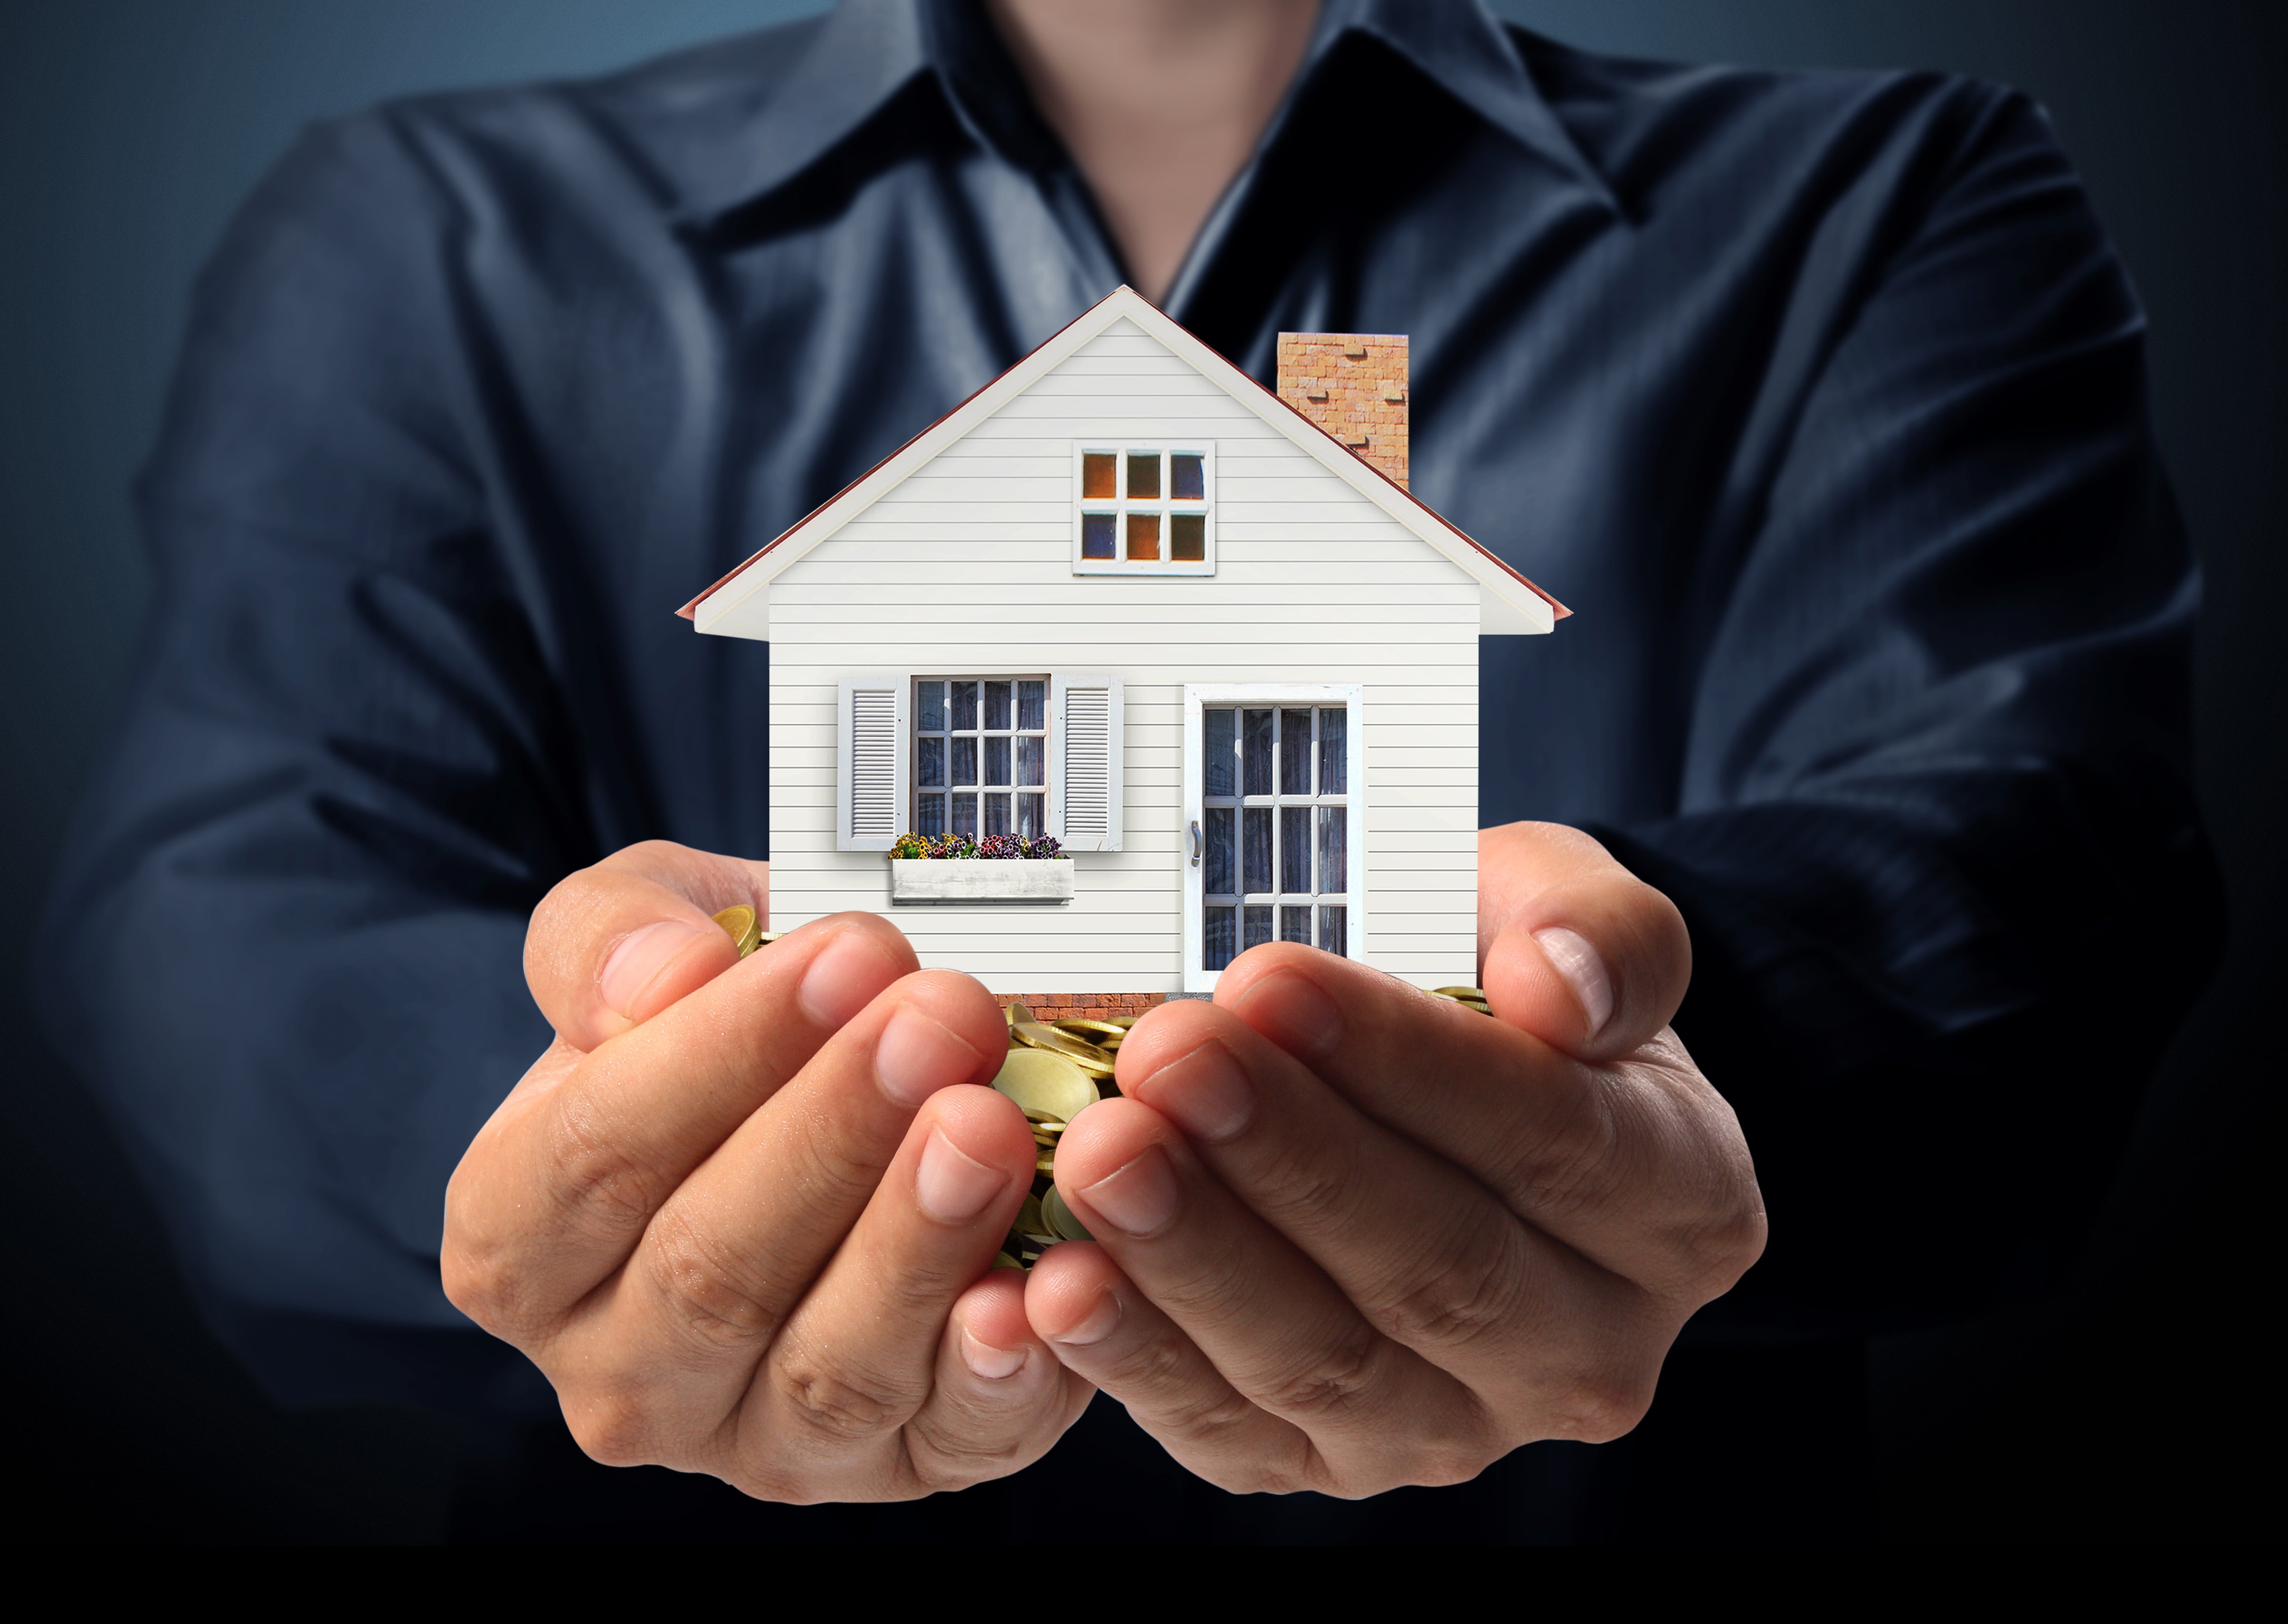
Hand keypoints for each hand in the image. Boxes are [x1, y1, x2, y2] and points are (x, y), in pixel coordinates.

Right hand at [442, 841, 1091, 1500]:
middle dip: (838, 1134)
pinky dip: (996, 1369)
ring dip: (917, 1242)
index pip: (595, 1155)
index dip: (720, 1052)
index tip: (843, 953)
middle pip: (710, 1269)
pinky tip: (1035, 1286)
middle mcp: (619, 1373)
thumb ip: (610, 936)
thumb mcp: (652, 930)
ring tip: (991, 1123)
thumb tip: (662, 974)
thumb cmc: (736, 1012)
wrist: (858, 1084)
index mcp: (517, 1240)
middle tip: (942, 1018)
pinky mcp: (901, 1469)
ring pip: (829, 1367)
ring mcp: (757, 1441)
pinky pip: (950, 1437)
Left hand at [1023, 822, 1764, 1494]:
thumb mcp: (1571, 917)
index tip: (1271, 979)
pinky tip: (1061, 1279)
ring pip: (1328, 1362)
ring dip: (1199, 1259)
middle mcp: (1591, 1348)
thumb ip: (1603, 930)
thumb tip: (1561, 988)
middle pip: (1438, 1266)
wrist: (1458, 1101)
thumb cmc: (1512, 993)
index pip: (1553, 1137)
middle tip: (1163, 1056)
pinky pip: (1234, 1432)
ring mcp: (1460, 1426)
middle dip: (1286, 1157)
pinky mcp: (1331, 1464)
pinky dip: (1141, 1361)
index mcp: (1682, 1206)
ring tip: (1099, 1152)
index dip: (1407, 1062)